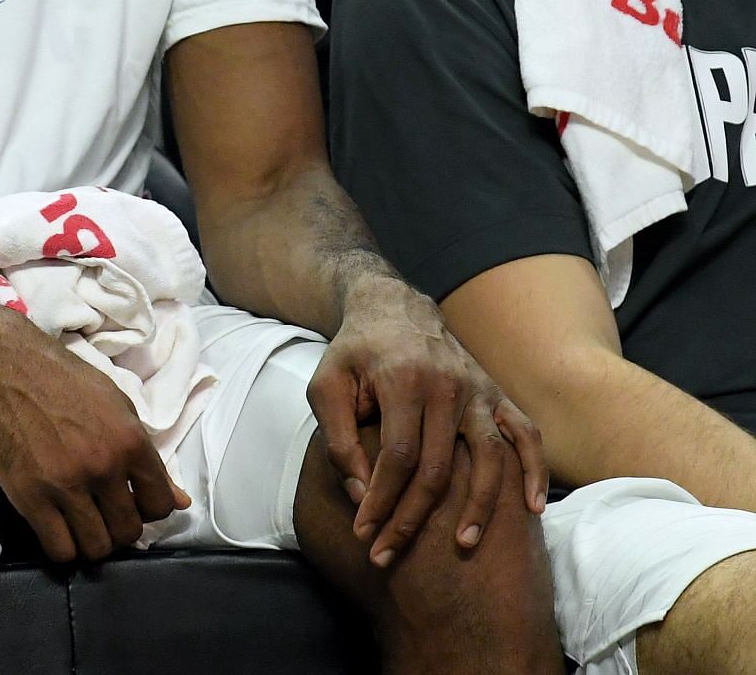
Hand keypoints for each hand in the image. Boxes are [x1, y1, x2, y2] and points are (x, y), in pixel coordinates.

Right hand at [0, 306, 190, 561]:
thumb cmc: (63, 380)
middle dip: (119, 528)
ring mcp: (65, 484)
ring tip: (81, 523)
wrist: (4, 366)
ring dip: (92, 541)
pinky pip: (59, 549)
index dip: (149, 509)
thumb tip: (179, 501)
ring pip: (96, 547)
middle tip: (103, 513)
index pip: (160, 505)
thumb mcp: (116, 405)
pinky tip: (57, 526)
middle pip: (128, 531)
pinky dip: (63, 546)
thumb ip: (146, 455)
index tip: (132, 502)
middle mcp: (103, 466)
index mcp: (130, 441)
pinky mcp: (30, 496)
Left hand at [309, 278, 547, 568]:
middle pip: (439, 467)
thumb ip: (338, 438)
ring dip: (480, 505)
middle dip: (413, 517)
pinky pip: (526, 433)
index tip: (364, 533)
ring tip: (464, 546)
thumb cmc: (355, 354)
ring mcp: (477, 390)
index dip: (382, 500)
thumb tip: (360, 494)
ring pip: (490, 456)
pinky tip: (532, 506)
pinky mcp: (496, 393)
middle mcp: (447, 385)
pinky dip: (535, 470)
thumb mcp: (327, 386)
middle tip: (390, 553)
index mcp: (402, 380)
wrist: (393, 308)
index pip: (398, 456)